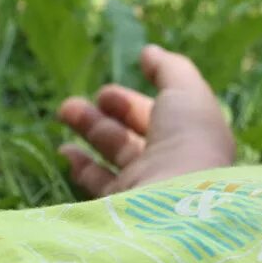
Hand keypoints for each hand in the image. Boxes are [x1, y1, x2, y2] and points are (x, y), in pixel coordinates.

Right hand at [57, 44, 235, 197]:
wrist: (177, 205)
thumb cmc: (188, 142)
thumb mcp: (187, 93)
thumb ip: (170, 70)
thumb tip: (150, 52)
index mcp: (196, 141)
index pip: (162, 121)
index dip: (133, 104)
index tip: (105, 93)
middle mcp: (175, 167)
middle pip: (136, 138)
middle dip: (106, 115)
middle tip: (77, 103)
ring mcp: (151, 190)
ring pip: (117, 157)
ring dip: (90, 131)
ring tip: (65, 111)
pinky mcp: (128, 209)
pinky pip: (102, 186)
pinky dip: (82, 167)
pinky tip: (66, 152)